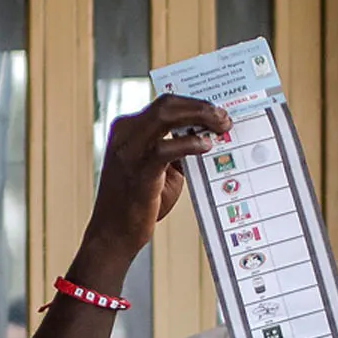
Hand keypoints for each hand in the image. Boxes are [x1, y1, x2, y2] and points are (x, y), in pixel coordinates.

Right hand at [77, 95, 230, 274]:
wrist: (114, 233)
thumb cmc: (137, 203)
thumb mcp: (158, 169)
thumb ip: (176, 151)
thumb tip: (205, 136)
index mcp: (128, 129)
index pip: (165, 104)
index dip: (194, 103)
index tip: (216, 111)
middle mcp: (126, 133)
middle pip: (167, 103)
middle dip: (201, 106)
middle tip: (224, 116)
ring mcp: (129, 149)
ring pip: (166, 115)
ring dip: (199, 116)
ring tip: (220, 126)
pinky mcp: (138, 169)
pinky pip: (166, 147)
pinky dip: (190, 143)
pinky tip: (205, 146)